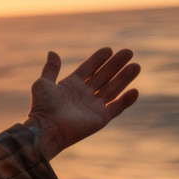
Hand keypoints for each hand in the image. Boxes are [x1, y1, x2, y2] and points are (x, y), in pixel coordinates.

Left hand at [25, 47, 139, 159]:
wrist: (48, 128)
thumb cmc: (43, 107)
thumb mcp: (43, 84)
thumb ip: (51, 69)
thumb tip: (52, 52)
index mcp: (71, 85)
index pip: (89, 69)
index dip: (98, 59)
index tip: (109, 50)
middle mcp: (84, 95)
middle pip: (104, 76)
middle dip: (116, 65)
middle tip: (128, 52)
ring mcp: (93, 106)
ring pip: (113, 89)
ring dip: (124, 78)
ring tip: (136, 66)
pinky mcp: (100, 118)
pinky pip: (116, 108)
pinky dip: (126, 101)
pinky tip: (134, 91)